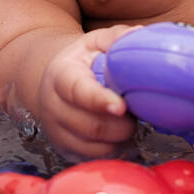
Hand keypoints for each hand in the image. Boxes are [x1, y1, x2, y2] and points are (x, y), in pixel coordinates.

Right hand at [37, 24, 140, 160]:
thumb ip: (116, 37)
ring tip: (128, 121)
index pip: (78, 92)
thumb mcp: (95, 41)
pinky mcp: (65, 150)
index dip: (99, 101)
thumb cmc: (83, 61)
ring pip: (94, 147)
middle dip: (121, 124)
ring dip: (120, 138)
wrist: (57, 82)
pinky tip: (120, 136)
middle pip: (90, 126)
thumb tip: (140, 34)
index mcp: (61, 76)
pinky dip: (114, 151)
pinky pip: (94, 159)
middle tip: (134, 112)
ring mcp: (57, 131)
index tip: (121, 106)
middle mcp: (53, 107)